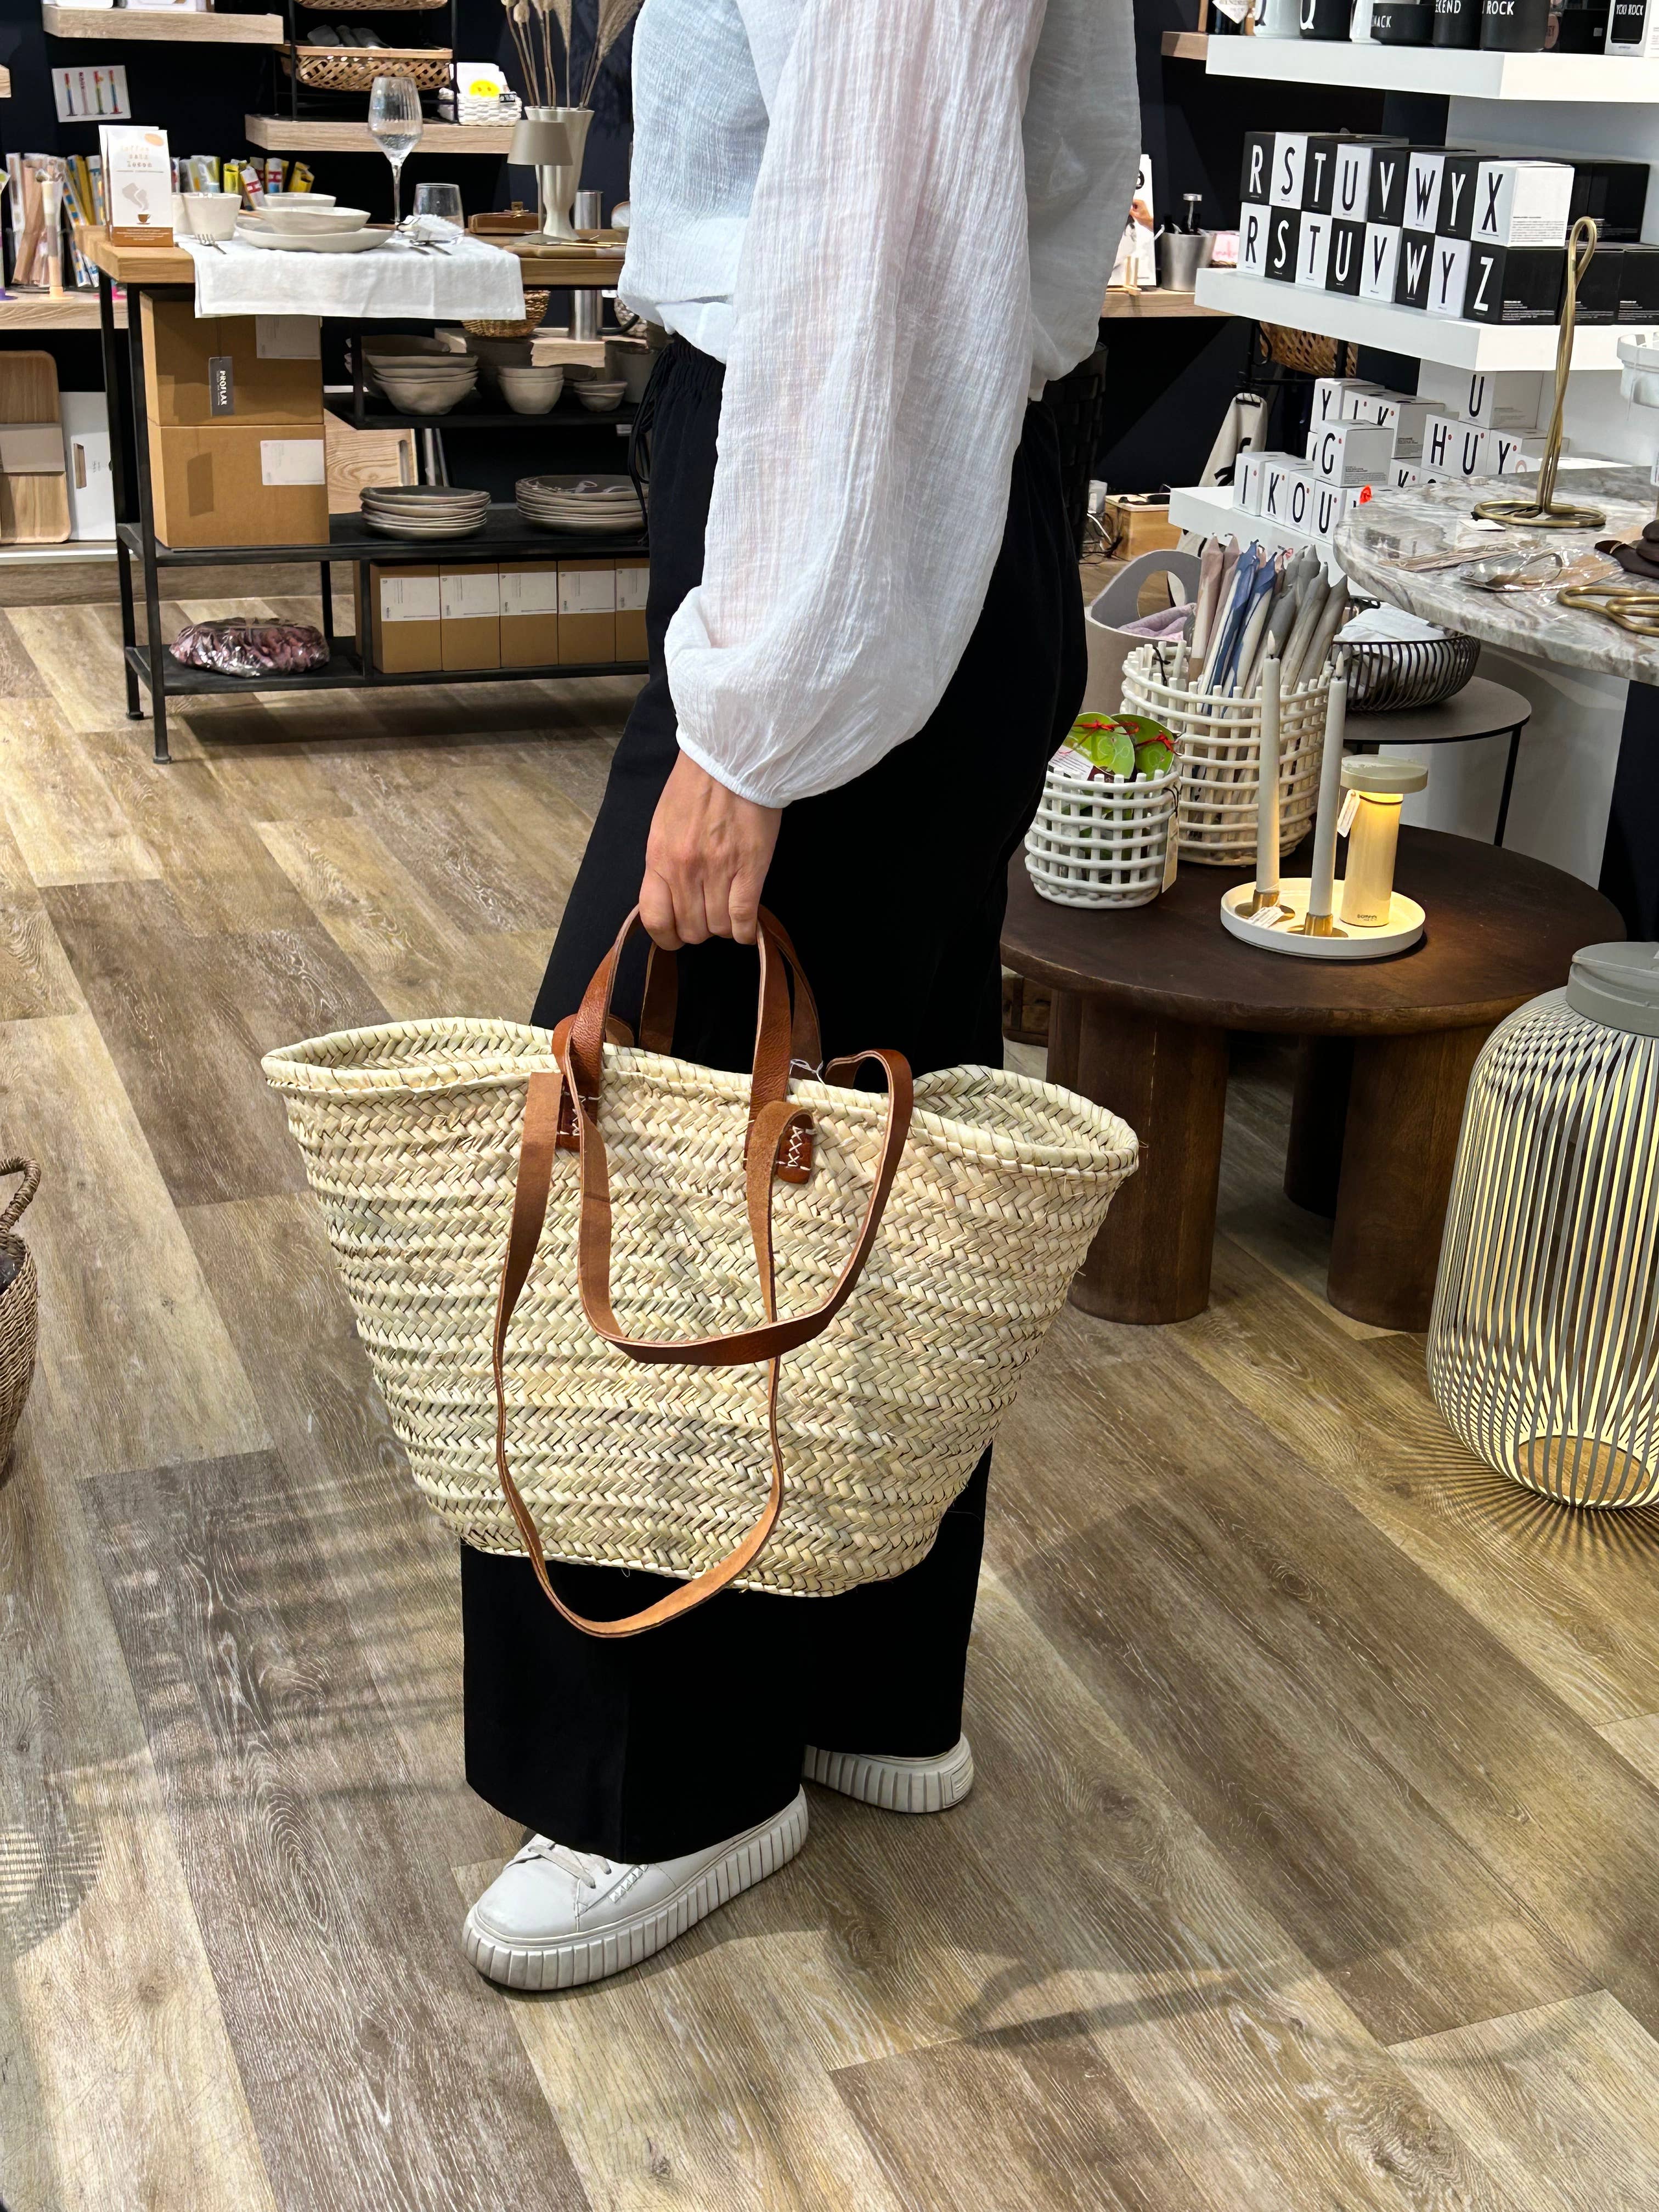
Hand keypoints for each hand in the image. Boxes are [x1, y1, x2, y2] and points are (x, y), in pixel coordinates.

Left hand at [640, 752, 781, 949]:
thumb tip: (671, 897)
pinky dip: (746, 931)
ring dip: (724, 927)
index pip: (655, 919)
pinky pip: (744, 918)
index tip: (678, 935)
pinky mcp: (749, 869)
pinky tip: (748, 928)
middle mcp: (684, 871)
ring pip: (718, 928)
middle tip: (710, 915)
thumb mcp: (663, 825)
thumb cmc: (696, 785)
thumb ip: (664, 862)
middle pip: (691, 929)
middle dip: (700, 929)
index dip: (667, 937)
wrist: (730, 757)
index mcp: (658, 858)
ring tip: (730, 911)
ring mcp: (717, 871)